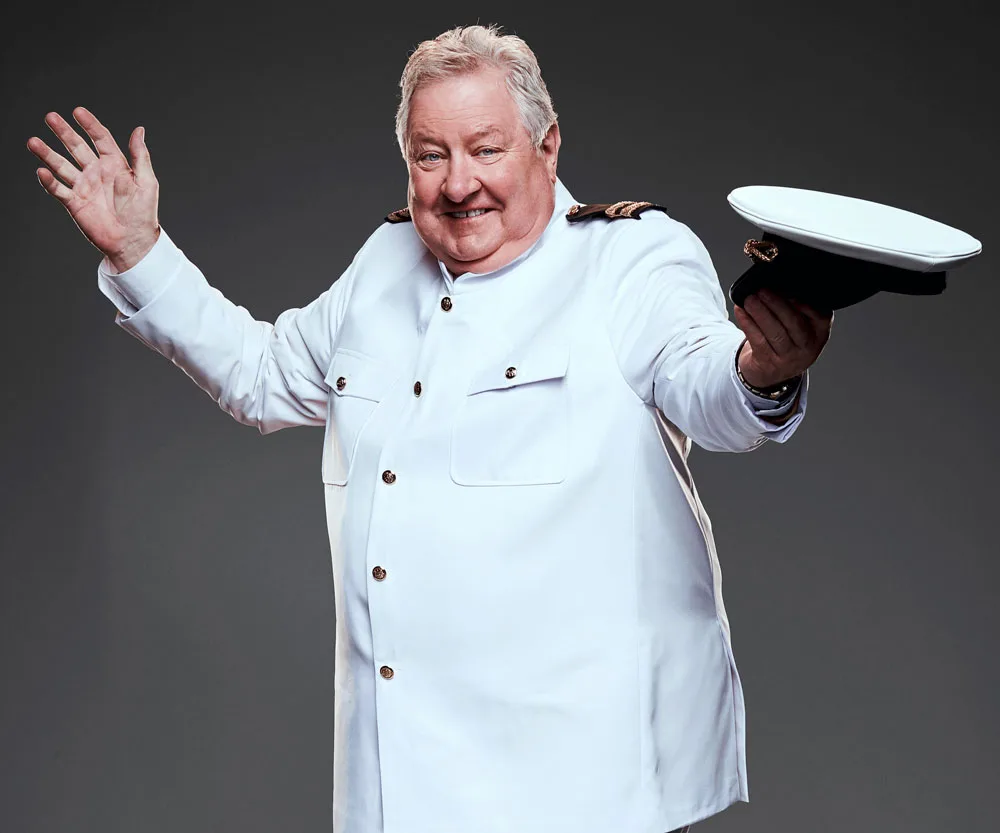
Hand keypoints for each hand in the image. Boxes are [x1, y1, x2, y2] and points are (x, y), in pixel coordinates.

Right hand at [27, 107, 160, 271]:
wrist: (133, 242)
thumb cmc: (144, 214)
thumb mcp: (147, 182)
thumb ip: (140, 156)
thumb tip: (138, 130)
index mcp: (115, 165)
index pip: (100, 139)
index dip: (90, 125)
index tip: (78, 111)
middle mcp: (97, 173)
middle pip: (76, 147)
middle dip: (64, 132)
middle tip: (51, 117)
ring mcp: (84, 187)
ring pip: (62, 165)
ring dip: (48, 154)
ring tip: (33, 142)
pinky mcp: (74, 203)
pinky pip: (58, 190)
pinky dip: (49, 181)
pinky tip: (41, 172)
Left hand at [734, 289, 833, 387]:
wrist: (772, 370)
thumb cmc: (786, 340)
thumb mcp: (801, 325)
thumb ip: (796, 307)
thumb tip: (777, 285)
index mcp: (820, 333)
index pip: (821, 316)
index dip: (806, 304)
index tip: (790, 289)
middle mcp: (808, 347)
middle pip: (794, 324)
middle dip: (777, 304)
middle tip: (762, 291)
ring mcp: (789, 358)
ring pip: (775, 333)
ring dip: (760, 313)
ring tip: (750, 300)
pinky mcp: (769, 364)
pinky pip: (758, 341)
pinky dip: (748, 324)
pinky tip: (741, 312)